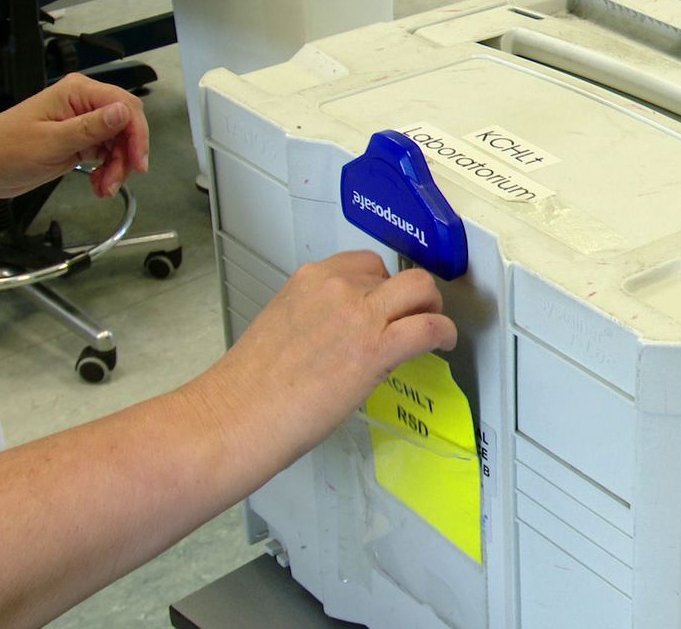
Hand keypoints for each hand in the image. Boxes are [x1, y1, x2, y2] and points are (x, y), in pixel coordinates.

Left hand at [0, 73, 148, 205]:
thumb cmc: (5, 150)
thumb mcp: (52, 141)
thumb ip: (91, 127)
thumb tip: (124, 112)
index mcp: (76, 93)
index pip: (124, 106)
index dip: (137, 134)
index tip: (138, 163)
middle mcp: (83, 104)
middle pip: (126, 126)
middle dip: (127, 155)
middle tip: (118, 180)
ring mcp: (82, 123)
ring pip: (120, 144)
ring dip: (117, 168)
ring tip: (103, 188)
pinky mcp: (80, 141)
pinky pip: (107, 155)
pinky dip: (108, 172)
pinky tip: (98, 185)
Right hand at [205, 251, 457, 451]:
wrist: (236, 415)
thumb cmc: (251, 387)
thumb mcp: (282, 327)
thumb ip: (317, 317)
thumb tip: (343, 332)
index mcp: (308, 280)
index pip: (363, 264)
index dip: (382, 285)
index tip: (387, 303)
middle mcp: (335, 288)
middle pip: (396, 274)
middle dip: (412, 294)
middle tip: (415, 315)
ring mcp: (357, 315)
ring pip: (420, 290)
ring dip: (433, 308)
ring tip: (433, 328)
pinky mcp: (375, 349)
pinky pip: (429, 327)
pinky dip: (444, 333)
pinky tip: (443, 344)